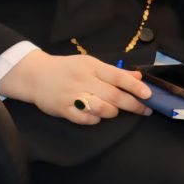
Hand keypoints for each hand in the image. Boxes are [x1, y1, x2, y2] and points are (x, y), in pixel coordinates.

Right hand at [0, 51, 152, 125]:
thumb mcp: (89, 64)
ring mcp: (72, 95)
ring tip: (113, 110)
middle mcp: (82, 80)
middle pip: (114, 96)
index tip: (149, 95)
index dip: (135, 86)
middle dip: (133, 105)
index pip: (118, 76)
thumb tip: (139, 77)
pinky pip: (86, 119)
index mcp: (90, 66)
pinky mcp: (63, 109)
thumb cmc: (66, 69)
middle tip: (145, 110)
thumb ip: (114, 72)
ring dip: (112, 112)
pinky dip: (95, 119)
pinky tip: (95, 115)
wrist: (34, 75)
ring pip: (102, 109)